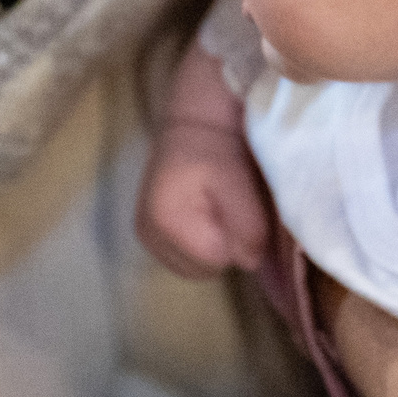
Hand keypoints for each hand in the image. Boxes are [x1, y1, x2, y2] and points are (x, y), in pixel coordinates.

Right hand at [133, 142, 270, 275]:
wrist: (193, 126)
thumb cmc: (217, 148)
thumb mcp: (238, 180)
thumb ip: (248, 225)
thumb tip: (251, 262)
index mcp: (165, 221)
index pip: (215, 260)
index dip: (236, 240)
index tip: (239, 208)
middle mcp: (148, 235)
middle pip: (203, 270)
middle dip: (224, 245)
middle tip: (229, 207)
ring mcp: (147, 239)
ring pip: (195, 269)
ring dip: (213, 247)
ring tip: (217, 209)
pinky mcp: (150, 237)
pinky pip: (185, 260)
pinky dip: (200, 245)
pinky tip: (205, 216)